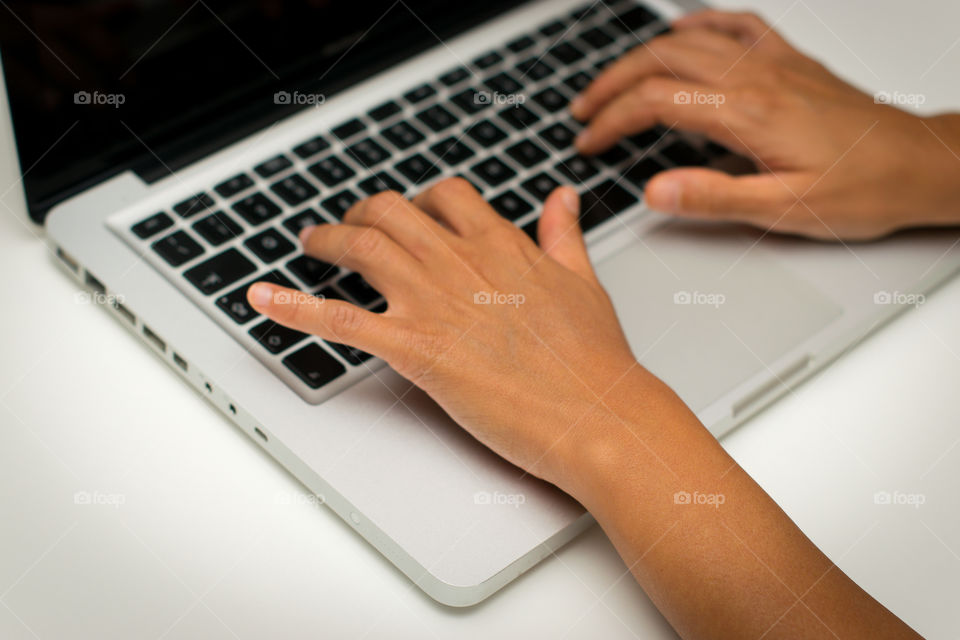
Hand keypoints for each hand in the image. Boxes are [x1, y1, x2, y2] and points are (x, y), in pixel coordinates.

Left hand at [247, 179, 645, 486]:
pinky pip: (342, 319)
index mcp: (501, 245)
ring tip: (310, 244)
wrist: (597, 412)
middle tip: (346, 228)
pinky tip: (263, 299)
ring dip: (326, 240)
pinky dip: (295, 307)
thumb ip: (563, 235)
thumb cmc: (594, 359)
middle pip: (391, 212)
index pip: (445, 197)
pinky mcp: (415, 348)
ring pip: (362, 247)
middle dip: (360, 214)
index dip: (417, 200)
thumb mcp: (584, 282)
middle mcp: (461, 262)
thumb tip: (562, 198)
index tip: (406, 213)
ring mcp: (434, 301)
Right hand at [570, 10, 959, 239]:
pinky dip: (700, 24)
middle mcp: (756, 77)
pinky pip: (737, 24)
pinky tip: (684, 32)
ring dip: (642, 55)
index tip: (588, 142)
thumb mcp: (784, 209)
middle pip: (661, 62)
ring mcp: (774, 62)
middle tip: (584, 110)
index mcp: (747, 114)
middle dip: (611, 84)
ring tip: (615, 79)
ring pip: (690, 38)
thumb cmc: (863, 188)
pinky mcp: (790, 61)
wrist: (919, 164)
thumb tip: (655, 192)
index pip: (655, 104)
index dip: (611, 121)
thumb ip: (713, 197)